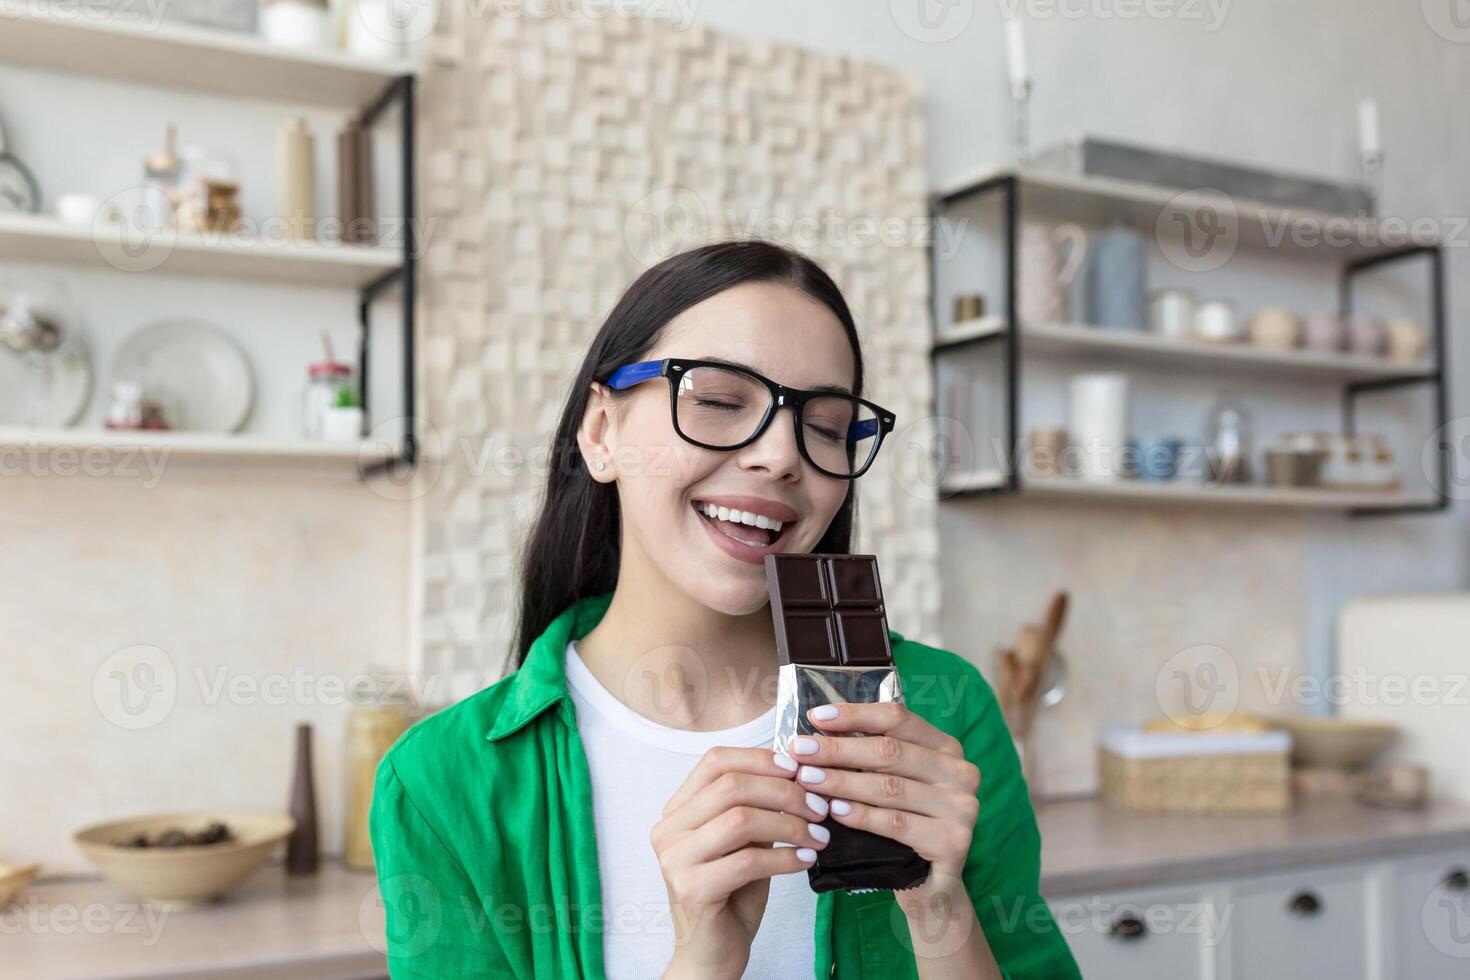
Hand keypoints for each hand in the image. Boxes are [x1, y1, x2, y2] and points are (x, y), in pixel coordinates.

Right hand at [652, 747, 830, 979]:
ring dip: (789, 824)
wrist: (712, 953)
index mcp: (677, 810)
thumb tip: (798, 775)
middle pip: (731, 786)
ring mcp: (675, 860)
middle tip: (819, 807)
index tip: (798, 770)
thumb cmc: (731, 895)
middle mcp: (668, 830)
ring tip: (818, 836)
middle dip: (784, 792)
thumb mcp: (744, 842)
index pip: (715, 761)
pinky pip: (748, 860)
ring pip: (740, 819)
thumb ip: (758, 809)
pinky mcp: (692, 890)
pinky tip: (806, 860)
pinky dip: (785, 857)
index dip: (760, 759)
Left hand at [787, 702, 980, 886]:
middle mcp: (961, 772)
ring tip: (807, 780)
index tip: (815, 717)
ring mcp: (962, 807)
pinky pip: (897, 823)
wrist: (930, 886)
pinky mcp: (954, 841)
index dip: (855, 715)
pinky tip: (834, 811)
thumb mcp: (892, 783)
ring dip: (842, 782)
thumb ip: (869, 758)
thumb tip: (817, 731)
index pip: (897, 718)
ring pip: (890, 787)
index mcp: (946, 747)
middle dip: (838, 750)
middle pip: (890, 751)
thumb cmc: (904, 825)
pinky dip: (861, 815)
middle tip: (799, 751)